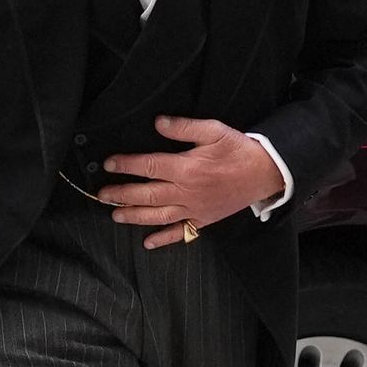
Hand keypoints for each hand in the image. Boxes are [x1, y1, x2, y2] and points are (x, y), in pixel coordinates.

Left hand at [99, 115, 285, 248]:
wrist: (265, 173)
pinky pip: (181, 233)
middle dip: (121, 194)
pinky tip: (148, 243)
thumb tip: (158, 122)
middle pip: (147, 194)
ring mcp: (194, 209)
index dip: (126, 164)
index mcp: (187, 168)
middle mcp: (187, 192)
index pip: (149, 166)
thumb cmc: (239, 150)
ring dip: (134, 216)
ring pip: (158, 216)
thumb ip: (184, 127)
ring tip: (115, 215)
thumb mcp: (214, 130)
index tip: (109, 163)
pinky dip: (163, 240)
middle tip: (101, 195)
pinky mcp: (203, 220)